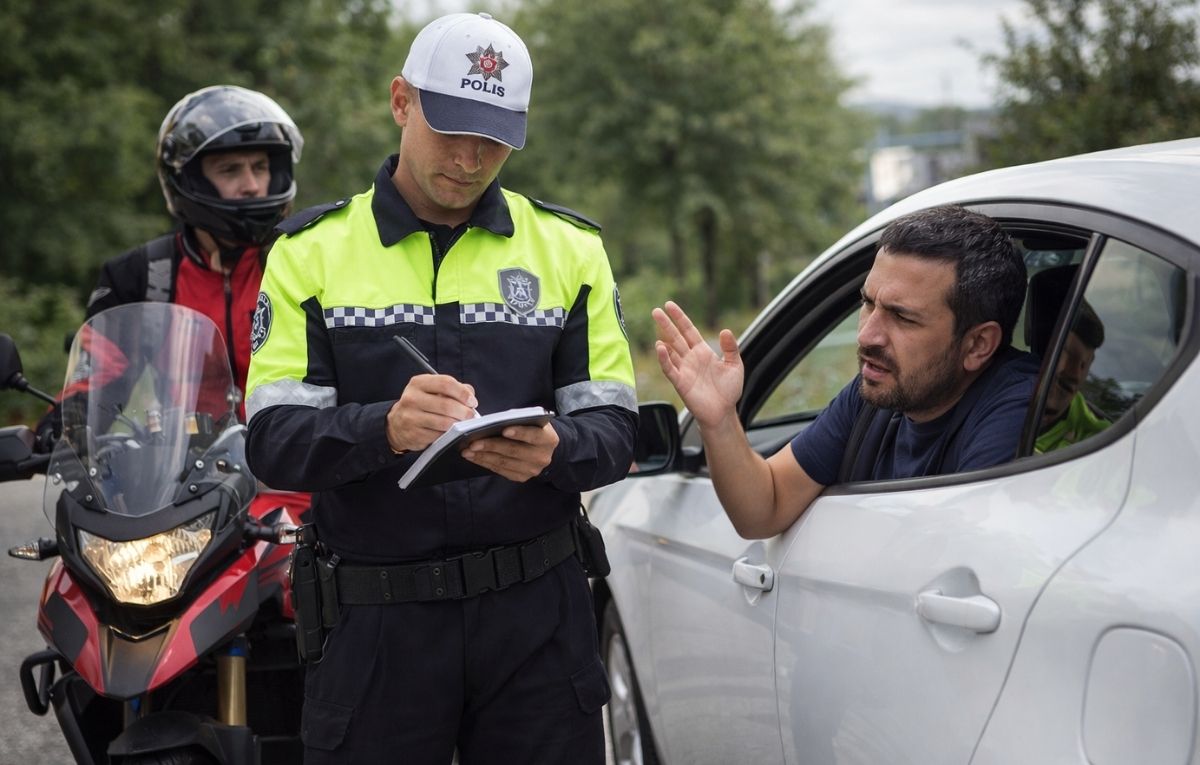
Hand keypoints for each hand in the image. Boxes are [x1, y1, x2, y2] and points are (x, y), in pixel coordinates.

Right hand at [387, 374, 477, 453]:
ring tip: (463, 424)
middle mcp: (412, 398)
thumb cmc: (421, 404)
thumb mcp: (432, 390)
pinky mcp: (413, 434)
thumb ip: (453, 388)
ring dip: (459, 425)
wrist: (397, 424)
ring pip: (444, 422)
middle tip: (471, 416)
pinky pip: (438, 436)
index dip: (463, 393)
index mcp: (418, 383)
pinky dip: (448, 435)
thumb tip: (470, 395)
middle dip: (464, 412)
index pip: (446, 383)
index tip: (472, 401)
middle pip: (446, 405)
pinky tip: (450, 432)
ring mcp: (411, 417)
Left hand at [462, 422, 558, 482]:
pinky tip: (474, 457)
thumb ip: (519, 421)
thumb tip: (493, 423)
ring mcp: (531, 470)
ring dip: (483, 456)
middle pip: (514, 451)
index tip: (504, 430)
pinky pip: (500, 470)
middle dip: (491, 446)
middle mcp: (542, 457)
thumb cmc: (533, 430)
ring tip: (467, 450)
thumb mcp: (532, 422)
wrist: (545, 451)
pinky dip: (485, 463)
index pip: (533, 435)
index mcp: (548, 439)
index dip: (519, 432)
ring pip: (504, 462)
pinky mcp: (521, 477)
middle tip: (473, 442)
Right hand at [652, 301, 743, 427]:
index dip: (679, 318)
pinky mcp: (681, 382)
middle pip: (676, 337)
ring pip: (670, 350)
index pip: (688, 330)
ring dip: (663, 337)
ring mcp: (684, 369)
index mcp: (702, 351)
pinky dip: (664, 358)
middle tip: (656, 311)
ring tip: (656, 324)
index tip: (669, 305)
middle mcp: (690, 358)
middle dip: (666, 323)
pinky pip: (670, 368)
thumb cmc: (728, 391)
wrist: (723, 412)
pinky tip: (660, 347)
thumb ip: (731, 348)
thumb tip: (725, 331)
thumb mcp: (735, 365)